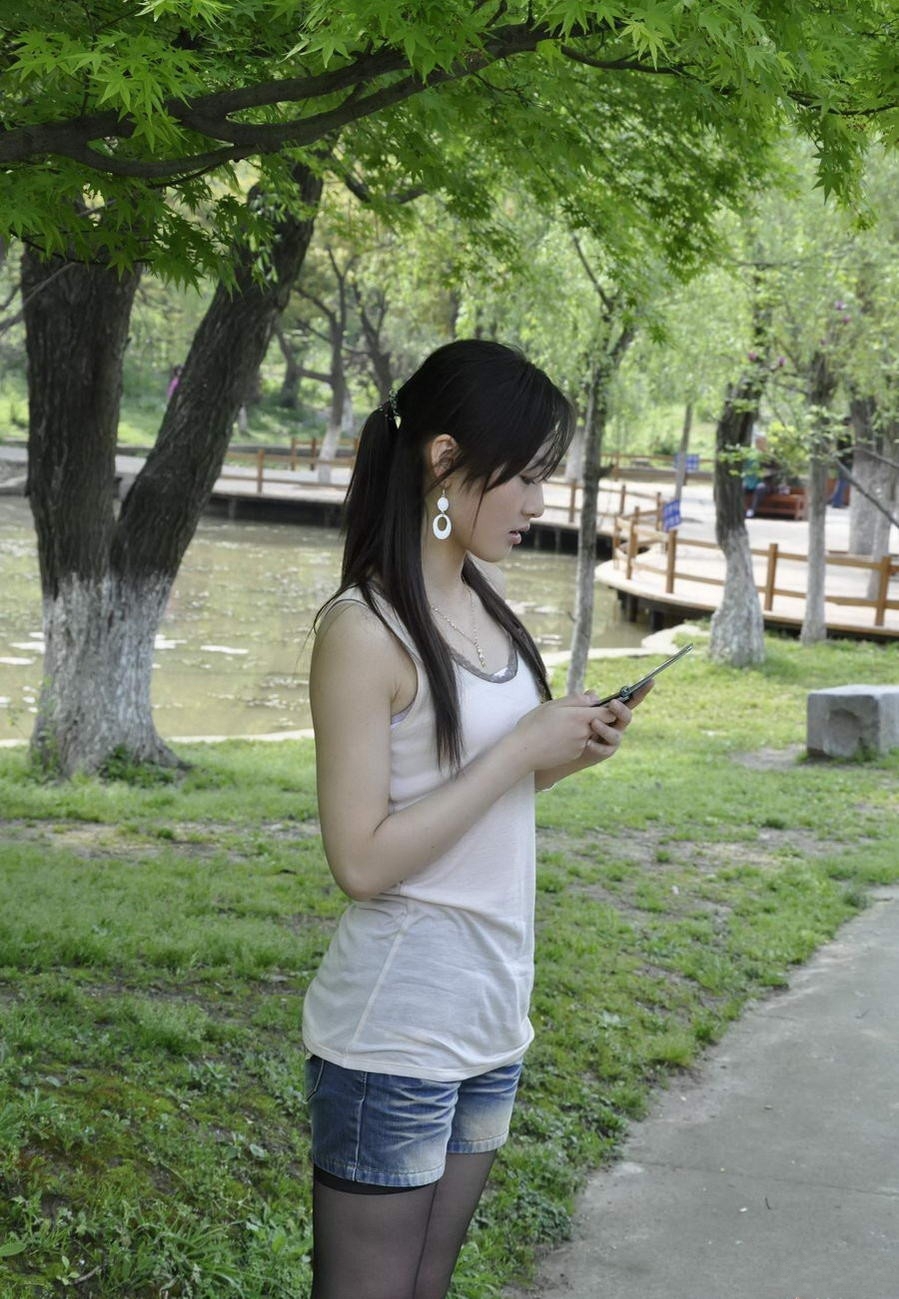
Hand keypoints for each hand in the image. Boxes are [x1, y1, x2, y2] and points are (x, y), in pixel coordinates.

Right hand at [512, 690, 628, 772]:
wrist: (523, 752)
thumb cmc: (534, 725)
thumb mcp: (553, 705)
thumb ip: (576, 700)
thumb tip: (594, 697)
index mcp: (580, 717)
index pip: (608, 713)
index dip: (606, 709)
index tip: (598, 706)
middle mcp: (584, 733)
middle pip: (597, 723)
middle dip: (588, 718)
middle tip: (568, 715)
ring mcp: (580, 746)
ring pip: (586, 734)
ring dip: (578, 730)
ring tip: (557, 728)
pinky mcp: (574, 755)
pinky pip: (579, 744)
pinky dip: (571, 741)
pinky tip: (555, 739)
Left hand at [582, 677, 651, 761]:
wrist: (570, 748)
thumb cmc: (578, 723)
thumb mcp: (578, 709)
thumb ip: (585, 701)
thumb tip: (593, 694)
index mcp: (615, 710)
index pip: (630, 700)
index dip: (641, 691)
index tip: (651, 681)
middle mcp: (618, 724)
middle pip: (626, 716)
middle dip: (621, 710)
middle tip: (612, 704)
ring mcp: (614, 739)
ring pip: (615, 734)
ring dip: (605, 728)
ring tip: (593, 723)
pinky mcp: (606, 752)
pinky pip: (604, 749)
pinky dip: (596, 745)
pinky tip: (587, 742)